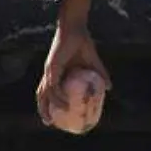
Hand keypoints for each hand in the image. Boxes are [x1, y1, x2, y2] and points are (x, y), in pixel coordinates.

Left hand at [37, 0, 110, 127]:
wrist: (75, 27)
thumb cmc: (81, 42)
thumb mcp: (93, 62)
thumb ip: (100, 74)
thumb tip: (109, 88)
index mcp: (56, 72)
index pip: (48, 91)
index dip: (49, 103)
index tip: (54, 116)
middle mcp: (49, 73)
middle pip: (41, 94)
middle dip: (43, 109)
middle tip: (50, 123)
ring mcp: (49, 70)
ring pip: (43, 93)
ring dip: (47, 106)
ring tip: (53, 119)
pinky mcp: (52, 67)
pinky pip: (53, 86)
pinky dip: (57, 96)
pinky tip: (64, 105)